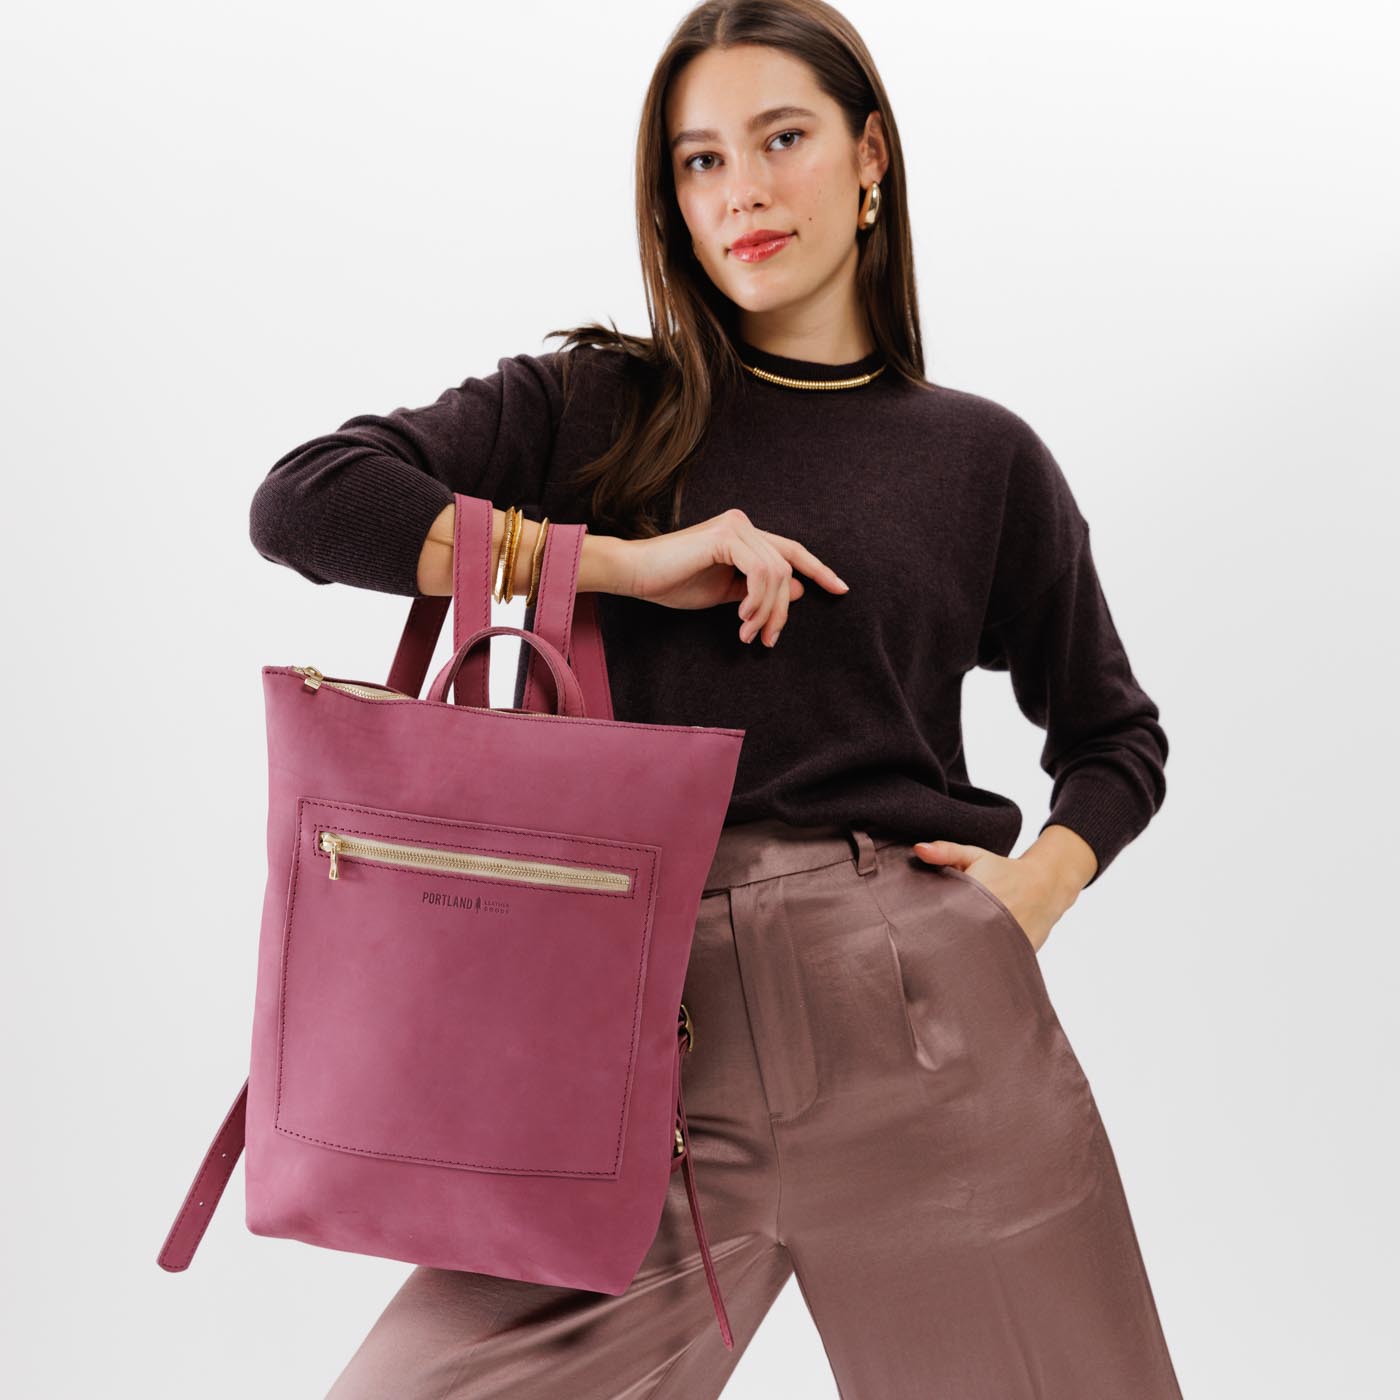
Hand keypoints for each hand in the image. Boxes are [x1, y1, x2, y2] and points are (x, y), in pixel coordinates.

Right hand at [617, 508, 849, 645]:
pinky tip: (741, 617)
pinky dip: (757, 600)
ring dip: (766, 611)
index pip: (791, 551)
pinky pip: (761, 572)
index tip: (841, 590)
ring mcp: (736, 527)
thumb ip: (759, 590)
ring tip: (748, 633)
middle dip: (782, 611)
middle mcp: (744, 524)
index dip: (819, 570)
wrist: (636, 574)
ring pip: (777, 574)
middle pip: (787, 569)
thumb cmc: (673, 582)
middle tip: (767, 640)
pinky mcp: (726, 536)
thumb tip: (798, 592)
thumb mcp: (726, 592)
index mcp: (744, 535)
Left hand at [911, 840, 1070, 953]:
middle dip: (940, 943)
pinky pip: (993, 965)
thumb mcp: (976, 855)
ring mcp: (1006, 939)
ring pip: (973, 956)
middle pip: (955, 938)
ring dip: (959, 958)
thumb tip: (919, 849)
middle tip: (924, 948)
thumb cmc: (1005, 870)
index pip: (942, 916)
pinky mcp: (1018, 954)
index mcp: (978, 894)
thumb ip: (946, 851)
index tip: (915, 929)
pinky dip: (982, 965)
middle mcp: (993, 918)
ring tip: (947, 958)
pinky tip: (970, 964)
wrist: (1046, 886)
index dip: (927, 924)